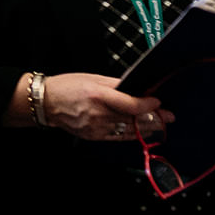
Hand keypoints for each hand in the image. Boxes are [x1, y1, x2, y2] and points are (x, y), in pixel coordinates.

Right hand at [42, 72, 169, 141]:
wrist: (46, 102)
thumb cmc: (67, 86)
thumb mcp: (92, 78)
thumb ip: (116, 84)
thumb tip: (137, 88)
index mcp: (98, 95)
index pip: (132, 104)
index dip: (149, 105)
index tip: (158, 102)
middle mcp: (98, 113)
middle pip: (134, 119)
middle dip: (154, 118)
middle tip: (168, 116)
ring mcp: (96, 127)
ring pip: (128, 130)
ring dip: (146, 128)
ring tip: (159, 124)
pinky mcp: (93, 136)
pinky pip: (117, 136)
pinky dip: (130, 133)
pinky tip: (139, 131)